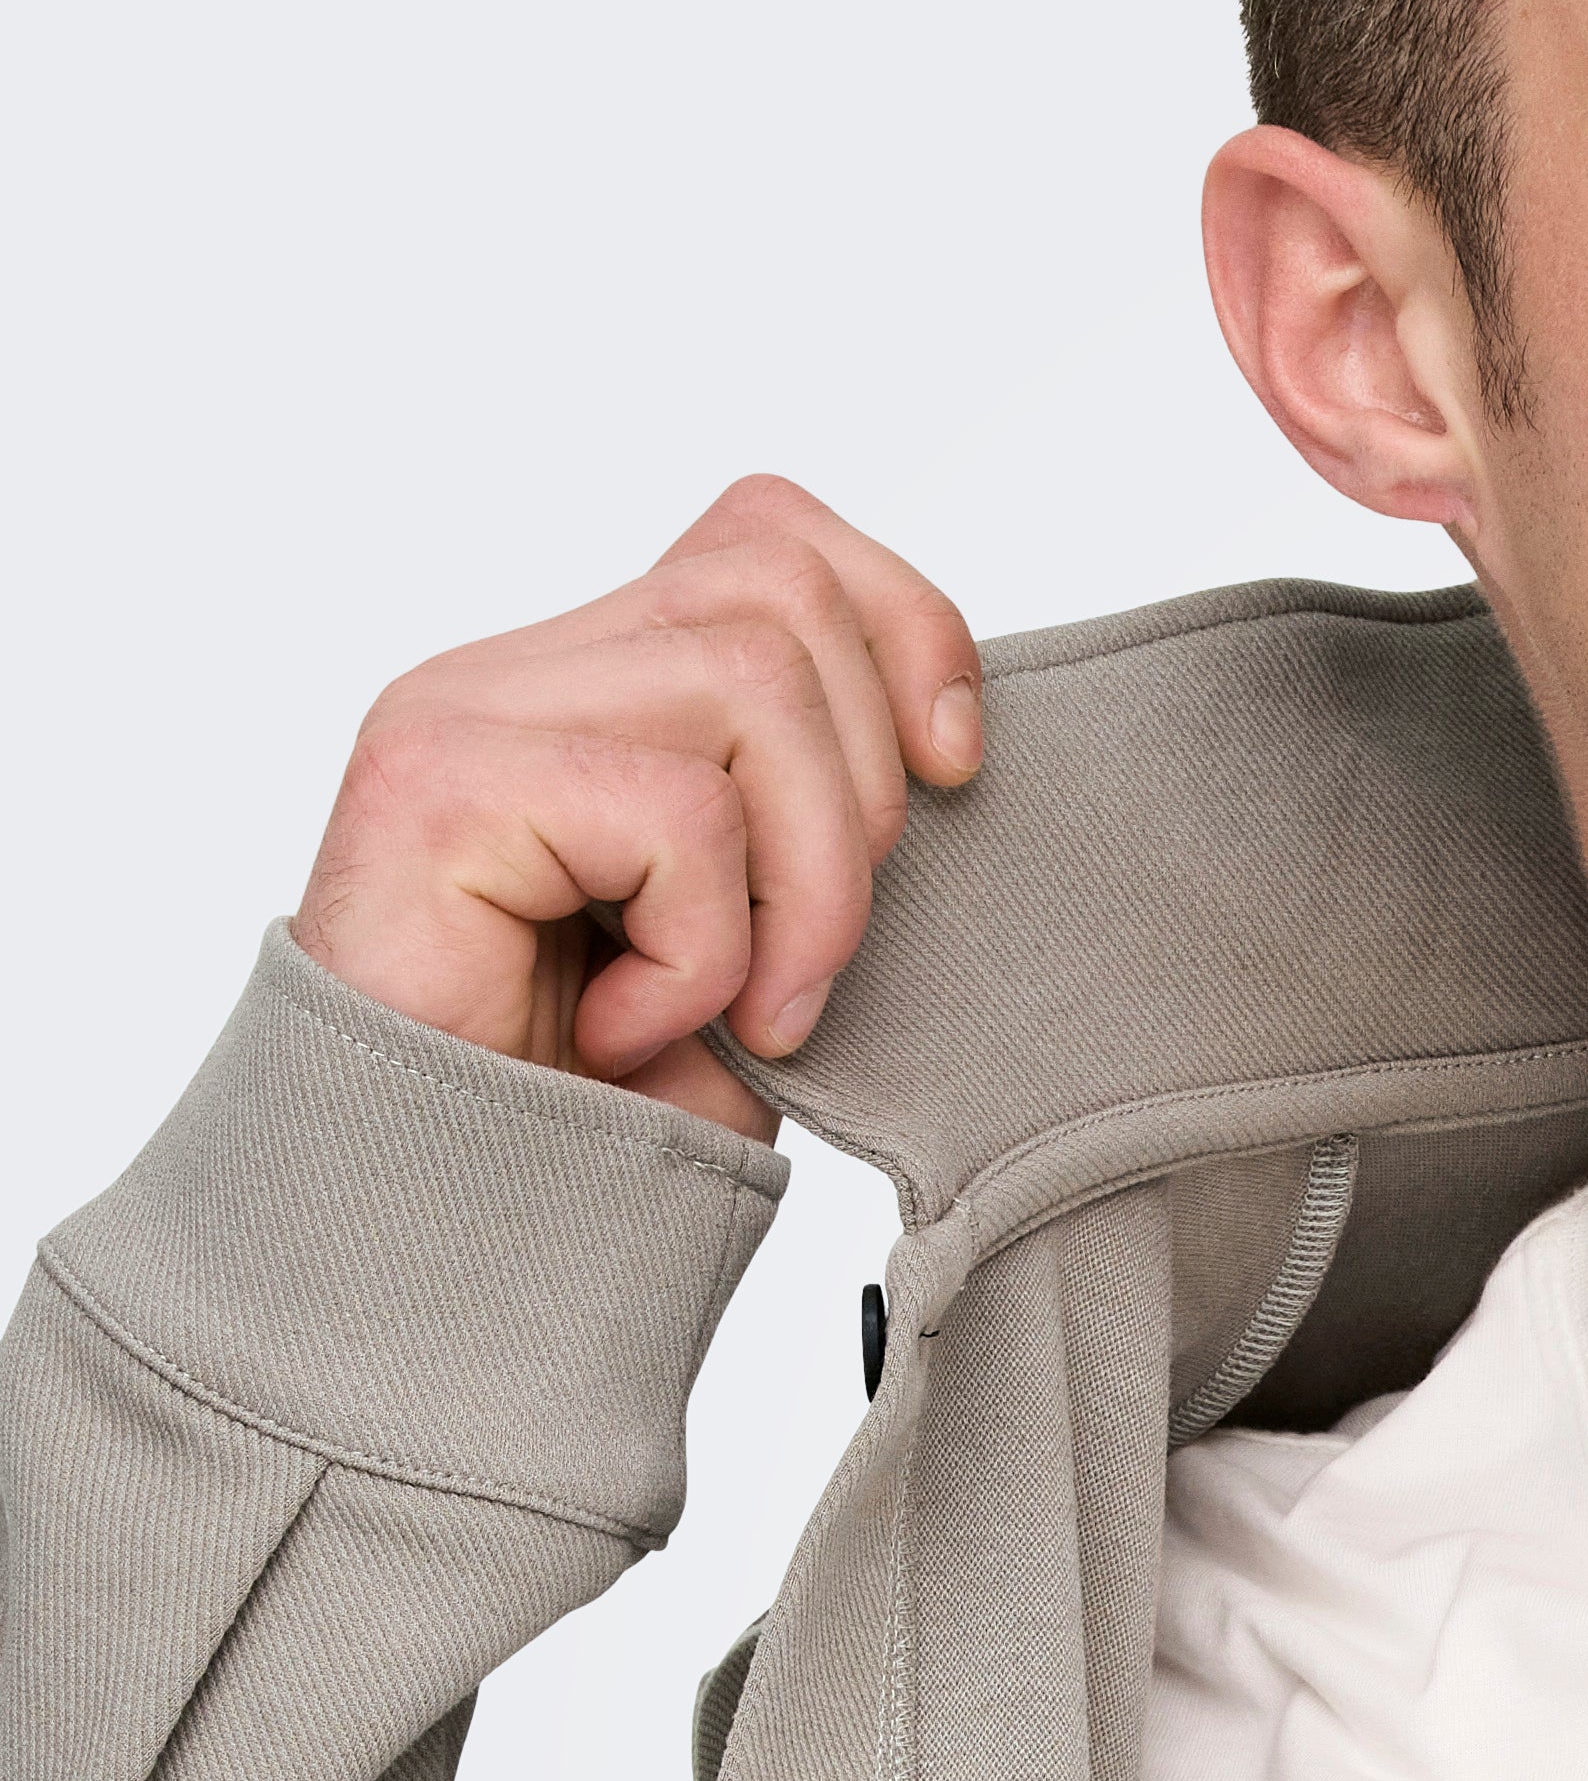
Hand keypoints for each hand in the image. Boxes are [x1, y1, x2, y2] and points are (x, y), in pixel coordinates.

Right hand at [290, 477, 983, 1139]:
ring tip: (744, 1013)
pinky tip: (627, 1033)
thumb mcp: (761, 946)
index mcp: (592, 686)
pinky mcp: (436, 786)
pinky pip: (678, 817)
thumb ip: (818, 815)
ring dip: (804, 887)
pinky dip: (702, 957)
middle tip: (805, 967)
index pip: (768, 537)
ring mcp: (462, 713)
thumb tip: (949, 743)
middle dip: (865, 797)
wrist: (457, 1243)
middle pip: (780, 594)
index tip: (958, 769)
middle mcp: (514, 673)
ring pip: (751, 685)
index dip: (901, 623)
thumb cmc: (600, 1113)